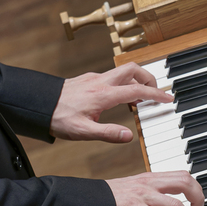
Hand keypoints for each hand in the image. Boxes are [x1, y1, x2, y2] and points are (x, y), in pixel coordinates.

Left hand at [50, 62, 171, 142]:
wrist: (38, 105)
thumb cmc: (58, 118)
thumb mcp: (83, 132)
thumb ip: (108, 133)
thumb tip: (129, 136)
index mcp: (103, 95)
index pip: (137, 90)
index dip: (156, 94)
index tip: (169, 98)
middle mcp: (101, 82)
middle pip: (133, 70)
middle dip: (149, 78)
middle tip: (157, 93)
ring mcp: (94, 78)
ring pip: (123, 71)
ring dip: (136, 79)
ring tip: (142, 97)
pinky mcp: (88, 79)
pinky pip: (112, 76)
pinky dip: (123, 83)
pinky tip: (120, 97)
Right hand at [106, 171, 203, 205]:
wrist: (87, 200)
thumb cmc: (110, 199)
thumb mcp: (135, 190)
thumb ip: (152, 193)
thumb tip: (170, 205)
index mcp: (150, 177)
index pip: (183, 175)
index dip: (196, 189)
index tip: (198, 205)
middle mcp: (149, 182)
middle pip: (185, 182)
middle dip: (198, 199)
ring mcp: (142, 194)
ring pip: (175, 203)